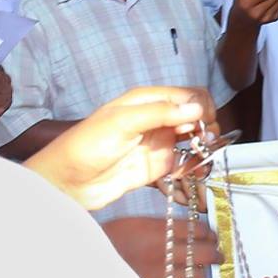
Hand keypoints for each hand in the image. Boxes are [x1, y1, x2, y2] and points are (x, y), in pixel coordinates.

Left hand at [23, 86, 212, 210]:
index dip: (201, 106)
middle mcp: (156, 119)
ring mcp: (159, 142)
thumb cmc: (87, 145)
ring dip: (205, 146)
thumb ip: (160, 113)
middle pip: (195, 115)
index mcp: (146, 100)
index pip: (187, 95)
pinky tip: (190, 170)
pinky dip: (194, 165)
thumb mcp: (122, 122)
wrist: (69, 182)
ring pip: (194, 139)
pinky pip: (186, 163)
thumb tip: (196, 110)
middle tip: (206, 141)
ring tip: (203, 155)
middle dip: (207, 126)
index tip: (204, 123)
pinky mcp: (159, 166)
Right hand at [101, 215, 218, 277]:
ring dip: (203, 273)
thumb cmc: (110, 242)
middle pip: (204, 254)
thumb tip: (193, 228)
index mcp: (157, 232)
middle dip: (215, 254)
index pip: (198, 230)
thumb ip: (165, 225)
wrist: (91, 266)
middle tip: (217, 254)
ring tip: (202, 271)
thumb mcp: (135, 224)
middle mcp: (162, 255)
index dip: (209, 233)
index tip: (212, 235)